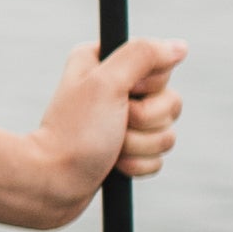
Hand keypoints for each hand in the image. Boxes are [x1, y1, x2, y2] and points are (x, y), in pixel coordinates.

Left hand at [21, 33, 186, 220]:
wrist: (53, 184)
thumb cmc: (75, 134)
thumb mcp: (107, 84)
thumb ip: (143, 56)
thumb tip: (179, 47)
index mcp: (105, 62)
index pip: (161, 66)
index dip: (150, 86)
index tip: (125, 94)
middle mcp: (115, 87)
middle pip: (171, 101)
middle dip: (146, 121)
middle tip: (115, 124)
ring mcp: (122, 121)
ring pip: (167, 132)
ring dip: (141, 145)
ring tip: (110, 148)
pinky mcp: (128, 149)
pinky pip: (158, 157)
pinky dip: (139, 164)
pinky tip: (114, 165)